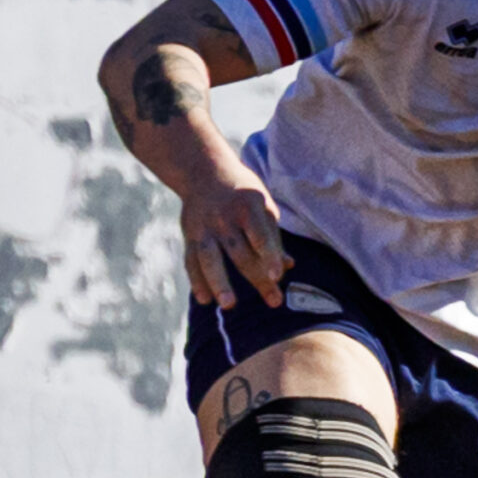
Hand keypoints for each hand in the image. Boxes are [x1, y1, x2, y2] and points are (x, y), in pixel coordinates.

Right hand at [178, 161, 289, 309]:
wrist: (204, 172)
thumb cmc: (243, 196)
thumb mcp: (264, 206)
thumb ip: (273, 237)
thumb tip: (288, 267)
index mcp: (249, 207)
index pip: (260, 236)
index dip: (269, 256)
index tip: (277, 276)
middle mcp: (224, 217)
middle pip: (240, 253)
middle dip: (257, 279)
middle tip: (274, 301)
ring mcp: (205, 227)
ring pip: (210, 258)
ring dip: (219, 282)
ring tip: (229, 305)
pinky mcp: (190, 235)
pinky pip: (192, 260)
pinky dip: (197, 280)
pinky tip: (204, 299)